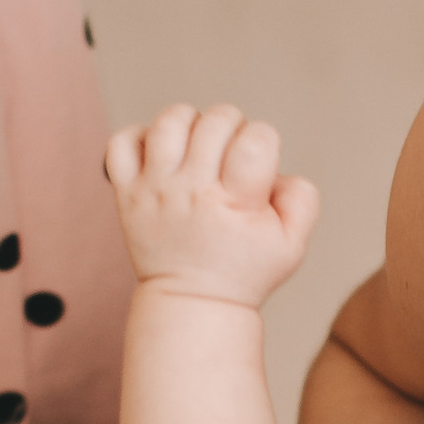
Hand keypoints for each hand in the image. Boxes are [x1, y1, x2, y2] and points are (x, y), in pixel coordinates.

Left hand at [105, 103, 319, 304]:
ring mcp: (154, 190)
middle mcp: (191, 192)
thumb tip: (275, 167)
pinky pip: (121, 142)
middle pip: (214, 122)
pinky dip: (141, 136)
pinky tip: (162, 153)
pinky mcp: (127, 193)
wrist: (193, 302)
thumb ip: (303, 198)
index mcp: (235, 203)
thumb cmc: (245, 270)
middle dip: (232, 126)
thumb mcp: (294, 244)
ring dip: (190, 121)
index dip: (265, 139)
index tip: (258, 161)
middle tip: (231, 154)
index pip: (255, 139)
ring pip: (168, 122)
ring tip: (197, 144)